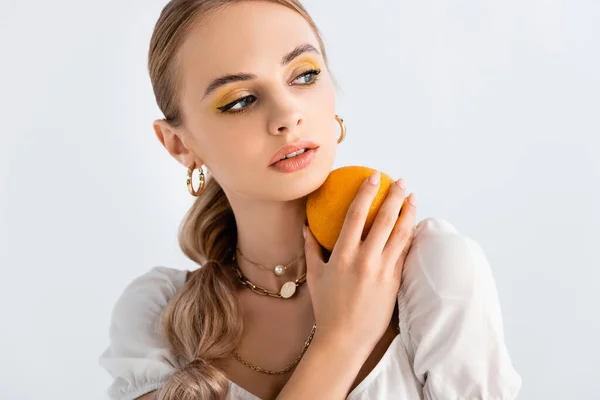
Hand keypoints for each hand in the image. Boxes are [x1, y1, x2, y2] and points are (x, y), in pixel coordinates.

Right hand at [303, 171, 416, 351]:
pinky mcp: (394, 282)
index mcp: (343, 255)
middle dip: (394, 197)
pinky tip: (413, 225)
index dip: (366, 193)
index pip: (356, 216)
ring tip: (412, 198)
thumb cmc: (327, 307)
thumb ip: (311, 248)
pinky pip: (404, 254)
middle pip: (384, 220)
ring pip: (401, 235)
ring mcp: (382, 271)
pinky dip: (410, 236)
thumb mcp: (315, 276)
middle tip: (400, 181)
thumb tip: (307, 226)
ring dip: (408, 213)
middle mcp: (365, 260)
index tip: (373, 177)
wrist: (345, 338)